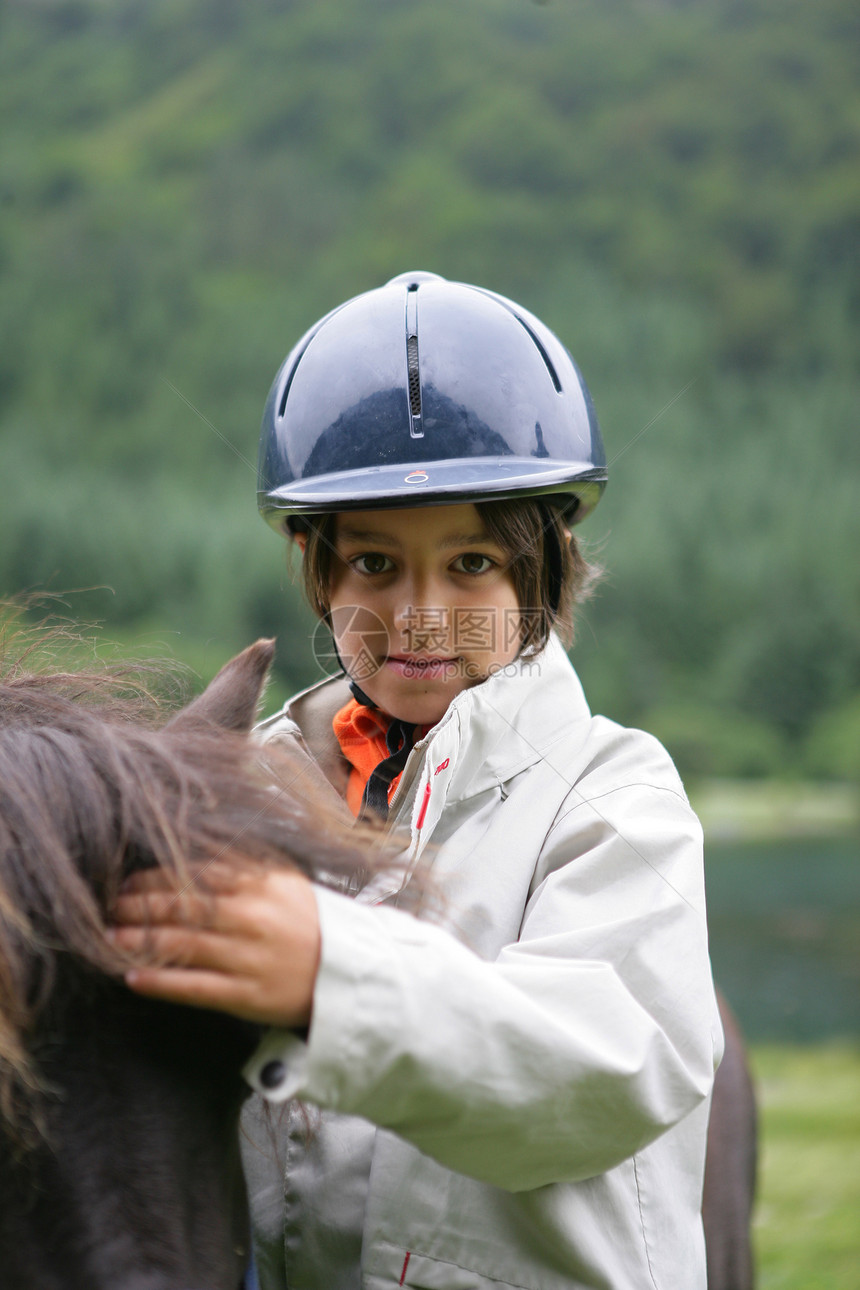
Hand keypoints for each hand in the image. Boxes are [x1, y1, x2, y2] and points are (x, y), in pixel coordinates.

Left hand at [110, 862, 320, 1028]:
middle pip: (182, 907)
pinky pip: (193, 987)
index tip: (129, 880)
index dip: (156, 877)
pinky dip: (160, 982)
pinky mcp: (245, 995)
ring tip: (110, 937)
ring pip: (181, 945)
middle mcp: (251, 918)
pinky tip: (133, 977)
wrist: (347, 971)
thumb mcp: (285, 880)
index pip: (196, 874)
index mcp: (260, 885)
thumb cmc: (309, 922)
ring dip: (139, 940)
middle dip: (140, 906)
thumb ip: (244, 864)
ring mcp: (247, 958)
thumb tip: (196, 846)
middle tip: (110, 906)